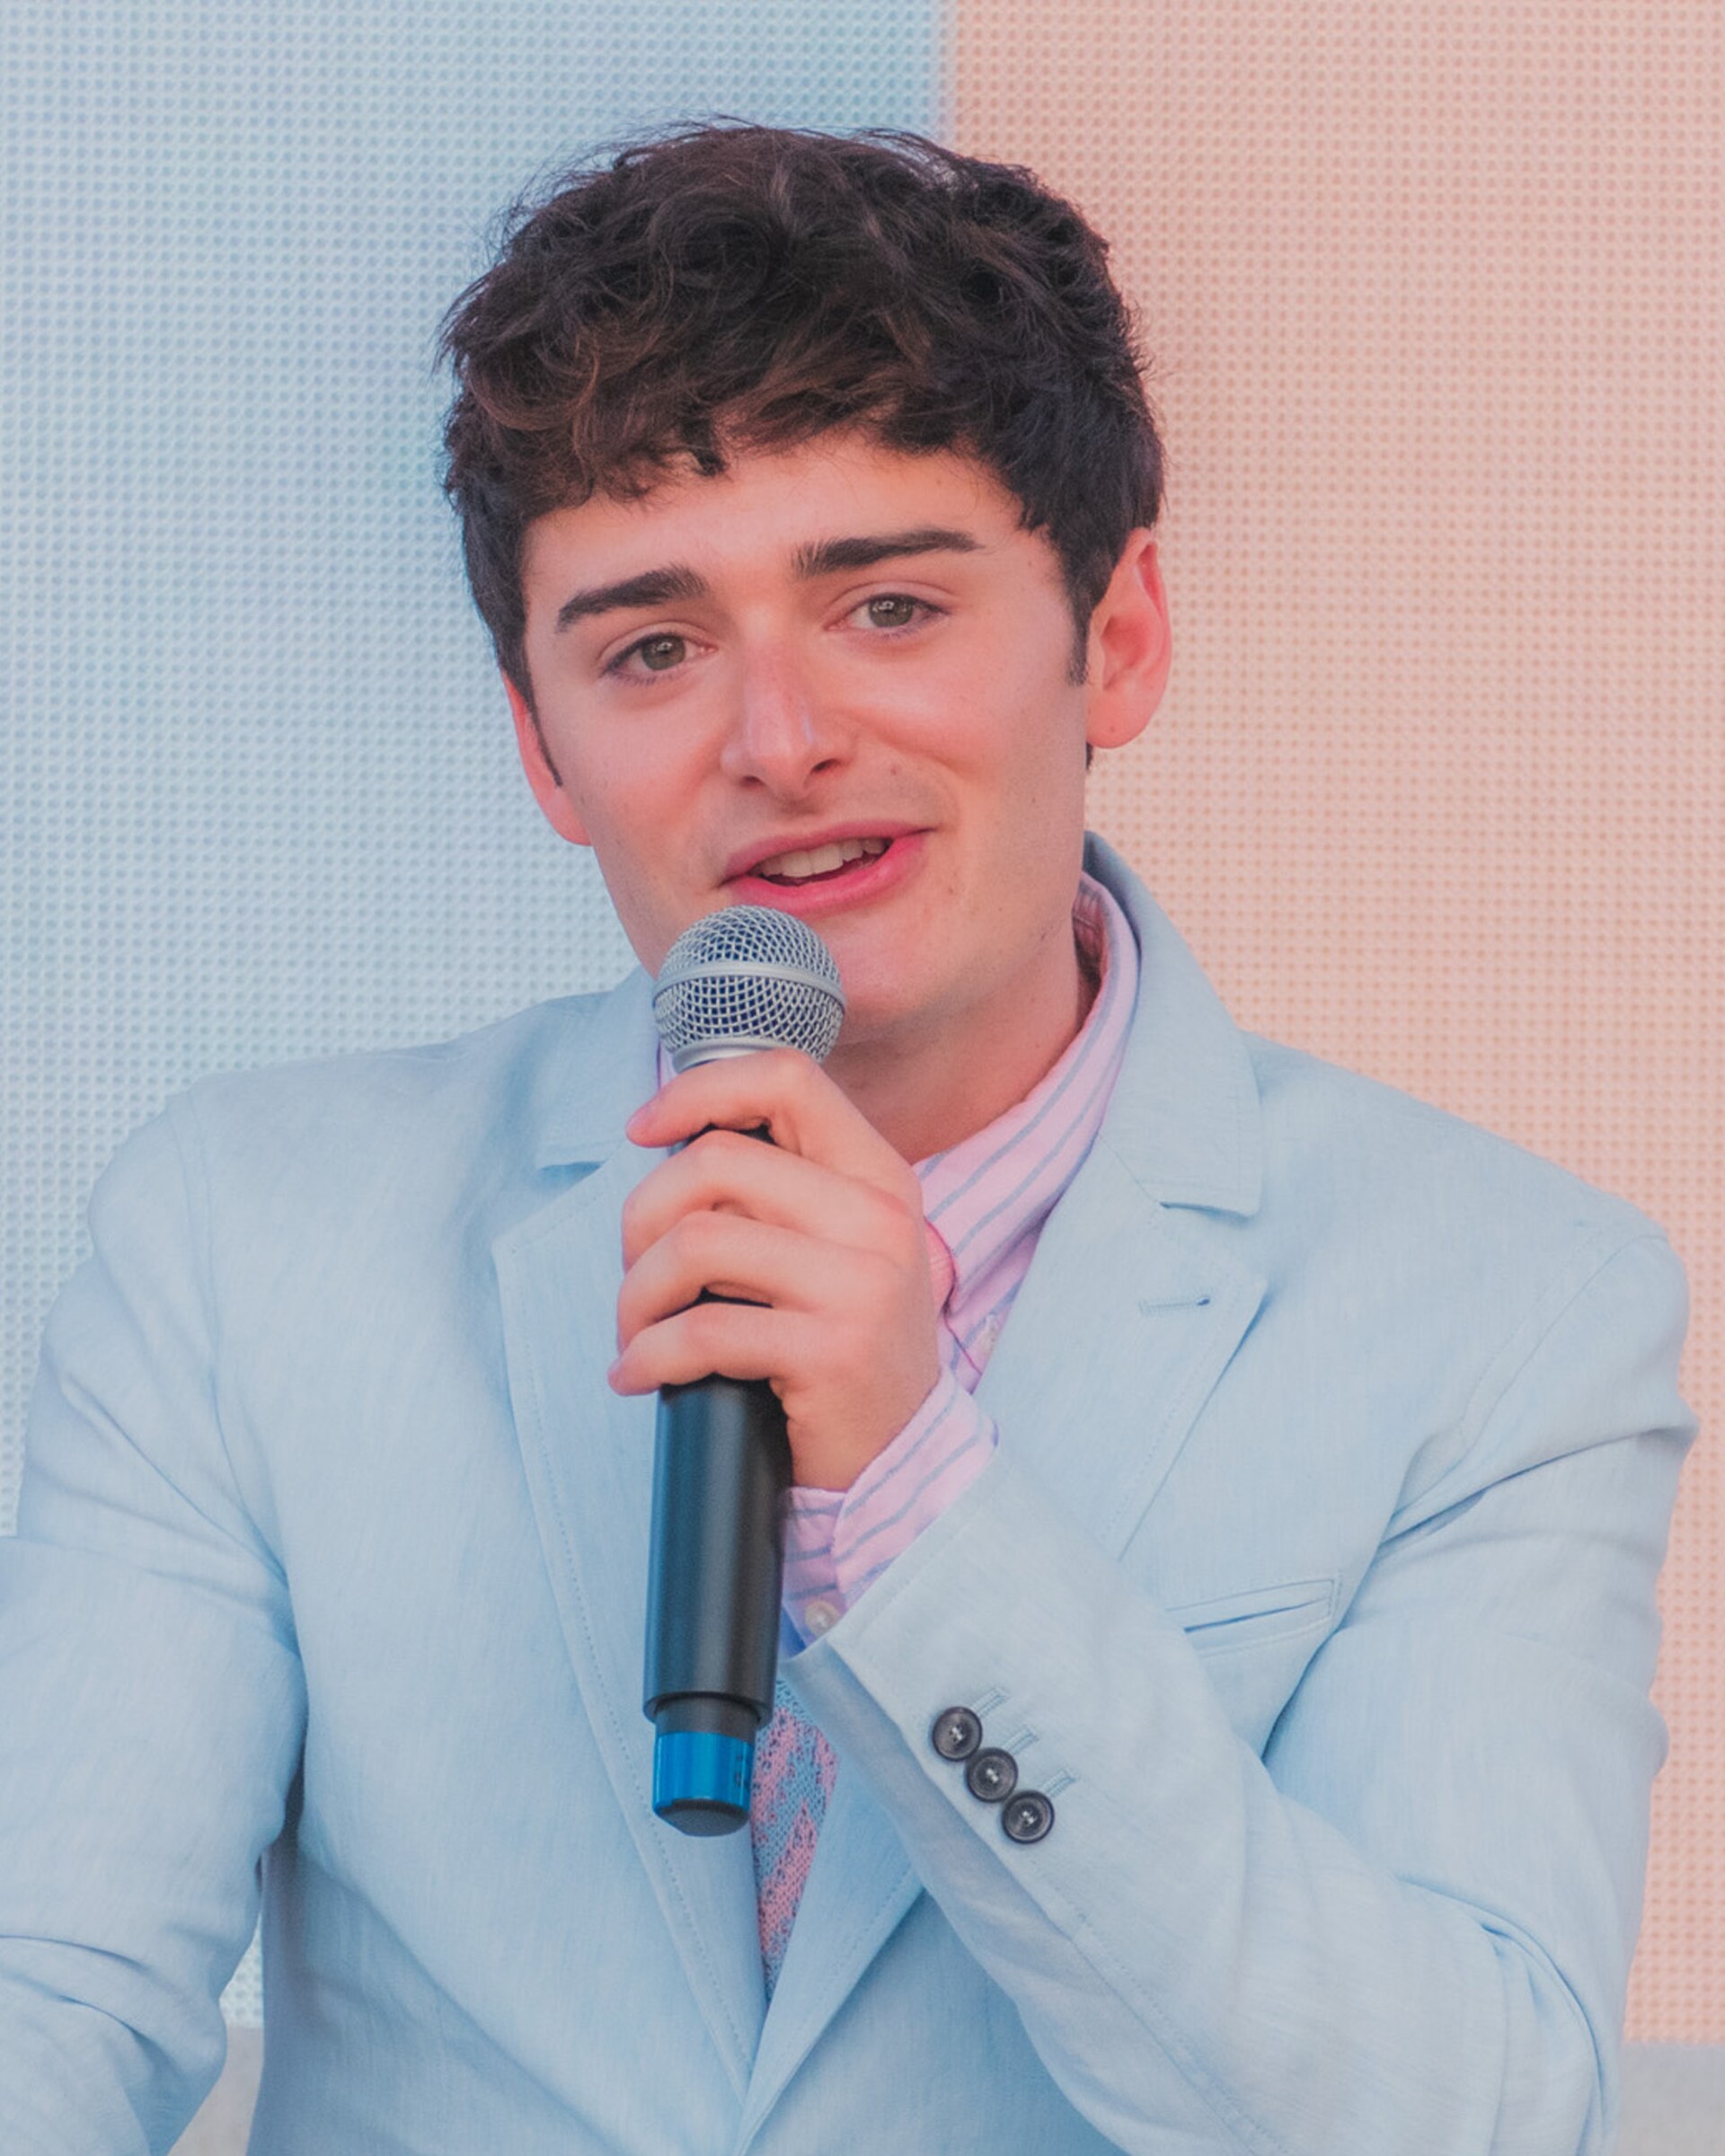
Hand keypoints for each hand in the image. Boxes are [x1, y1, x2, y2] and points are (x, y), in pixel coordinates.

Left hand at [610, 1048, 940, 1490]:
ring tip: (637, 1329)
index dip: (698, 1090)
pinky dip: (647, 1355)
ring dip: (637, 1294)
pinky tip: (638, 1375)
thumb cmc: (842, 1347)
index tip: (642, 1130)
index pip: (787, 1078)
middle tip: (635, 1270)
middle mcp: (880, 1220)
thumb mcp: (838, 1248)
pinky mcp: (832, 1353)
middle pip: (715, 1162)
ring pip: (695, 1244)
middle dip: (642, 1216)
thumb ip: (781, 1190)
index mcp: (879, 1176)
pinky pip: (700, 1332)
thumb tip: (672, 1139)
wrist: (903, 1458)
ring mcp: (862, 1286)